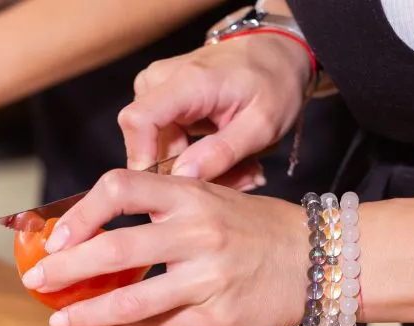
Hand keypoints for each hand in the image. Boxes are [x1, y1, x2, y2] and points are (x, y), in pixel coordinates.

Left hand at [20, 169, 304, 325]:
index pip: (120, 190)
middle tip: (37, 279)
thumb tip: (93, 232)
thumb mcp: (210, 200)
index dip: (80, 213)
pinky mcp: (217, 316)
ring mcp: (208, 278)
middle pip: (115, 250)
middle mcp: (197, 233)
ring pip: (132, 300)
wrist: (321, 260)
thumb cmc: (253, 228)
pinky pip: (159, 324)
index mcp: (190, 195)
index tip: (54, 236)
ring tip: (59, 321)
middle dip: (66, 268)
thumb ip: (160, 211)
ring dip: (88, 313)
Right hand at [120, 33, 312, 185]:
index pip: (138, 120)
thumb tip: (183, 175)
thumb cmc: (274, 81)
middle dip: (178, 171)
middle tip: (226, 179)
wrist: (274, 52)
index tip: (168, 186)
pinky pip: (161, 139)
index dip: (142, 159)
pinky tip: (216, 156)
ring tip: (229, 167)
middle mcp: (162, 80)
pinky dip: (187, 155)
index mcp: (188, 81)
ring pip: (153, 145)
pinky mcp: (159, 98)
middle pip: (145, 140)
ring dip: (186, 165)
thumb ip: (223, 152)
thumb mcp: (263, 124)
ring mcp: (156, 88)